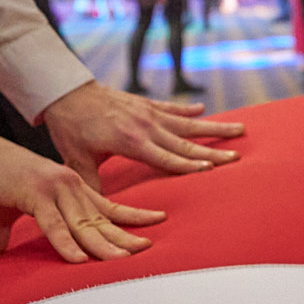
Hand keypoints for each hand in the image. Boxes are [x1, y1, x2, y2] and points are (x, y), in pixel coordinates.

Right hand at [0, 129, 164, 262]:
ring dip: (102, 245)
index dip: (132, 216)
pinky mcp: (33, 194)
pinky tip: (79, 260)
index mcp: (68, 188)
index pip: (107, 206)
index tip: (156, 223)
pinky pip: (54, 224)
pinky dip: (66, 243)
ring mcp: (53, 188)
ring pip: (84, 223)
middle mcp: (68, 186)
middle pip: (101, 218)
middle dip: (125, 236)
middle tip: (147, 250)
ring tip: (122, 262)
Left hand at [42, 81, 243, 190]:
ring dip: (213, 127)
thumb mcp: (77, 159)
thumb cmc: (70, 127)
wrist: (64, 91)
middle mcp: (145, 125)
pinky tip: (203, 110)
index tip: (212, 169)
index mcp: (131, 141)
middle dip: (213, 149)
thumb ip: (93, 184)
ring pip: (187, 123)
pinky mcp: (145, 103)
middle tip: (237, 156)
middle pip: (185, 141)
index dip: (189, 164)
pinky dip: (187, 109)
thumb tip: (100, 212)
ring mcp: (148, 112)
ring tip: (240, 129)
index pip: (166, 157)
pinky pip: (171, 108)